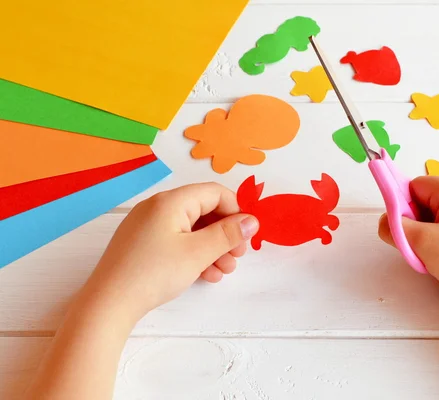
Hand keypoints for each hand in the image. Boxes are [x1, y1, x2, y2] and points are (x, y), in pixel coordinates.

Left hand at [81, 183, 258, 321]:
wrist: (109, 303)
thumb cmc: (154, 273)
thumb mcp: (198, 253)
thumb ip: (228, 234)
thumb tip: (252, 220)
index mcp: (171, 201)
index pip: (215, 193)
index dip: (236, 211)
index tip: (247, 236)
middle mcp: (158, 207)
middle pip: (204, 210)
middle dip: (225, 233)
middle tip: (237, 256)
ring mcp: (147, 225)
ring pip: (192, 229)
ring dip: (213, 247)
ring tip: (224, 270)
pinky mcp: (142, 243)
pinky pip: (177, 240)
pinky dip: (194, 253)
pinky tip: (205, 274)